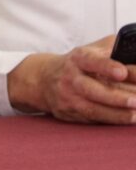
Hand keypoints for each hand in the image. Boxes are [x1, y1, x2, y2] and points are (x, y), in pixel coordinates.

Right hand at [8, 35, 135, 123]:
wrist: (43, 79)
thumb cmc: (78, 64)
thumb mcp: (93, 49)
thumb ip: (115, 49)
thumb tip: (134, 54)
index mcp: (79, 59)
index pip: (92, 61)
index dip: (107, 67)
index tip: (122, 72)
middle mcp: (71, 78)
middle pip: (92, 89)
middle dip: (116, 97)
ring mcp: (69, 98)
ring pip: (93, 108)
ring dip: (117, 114)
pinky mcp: (70, 114)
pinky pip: (92, 119)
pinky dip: (111, 120)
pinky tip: (127, 119)